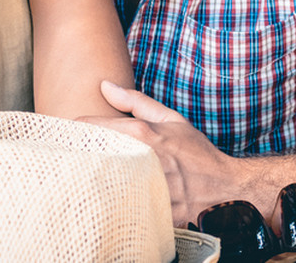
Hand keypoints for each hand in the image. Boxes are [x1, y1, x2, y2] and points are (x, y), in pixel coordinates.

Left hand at [81, 81, 240, 225]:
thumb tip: (104, 85)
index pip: (89, 127)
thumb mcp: (170, 119)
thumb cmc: (196, 152)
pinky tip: (108, 198)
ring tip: (87, 176)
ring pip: (98, 182)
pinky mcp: (146, 210)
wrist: (224, 189)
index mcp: (142, 133)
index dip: (76, 129)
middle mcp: (140, 159)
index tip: (71, 133)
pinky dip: (109, 200)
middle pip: (88, 155)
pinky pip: (116, 205)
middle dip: (79, 154)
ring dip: (91, 178)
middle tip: (73, 155)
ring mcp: (143, 186)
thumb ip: (134, 101)